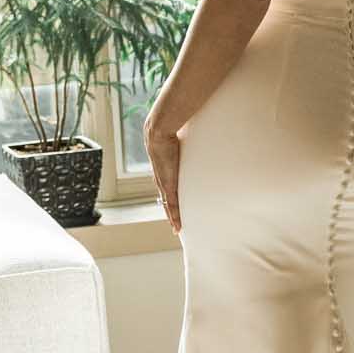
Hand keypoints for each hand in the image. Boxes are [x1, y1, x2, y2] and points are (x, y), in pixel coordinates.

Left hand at [143, 110, 181, 233]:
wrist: (159, 130)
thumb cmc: (170, 127)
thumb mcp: (180, 135)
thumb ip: (186, 134)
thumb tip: (194, 125)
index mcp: (163, 167)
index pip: (166, 185)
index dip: (169, 195)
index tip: (173, 203)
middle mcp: (161, 177)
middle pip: (165, 199)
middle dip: (170, 210)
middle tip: (175, 222)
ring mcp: (164, 183)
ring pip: (168, 205)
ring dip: (172, 217)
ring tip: (176, 228)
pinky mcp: (169, 186)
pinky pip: (172, 206)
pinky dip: (175, 217)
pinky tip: (177, 227)